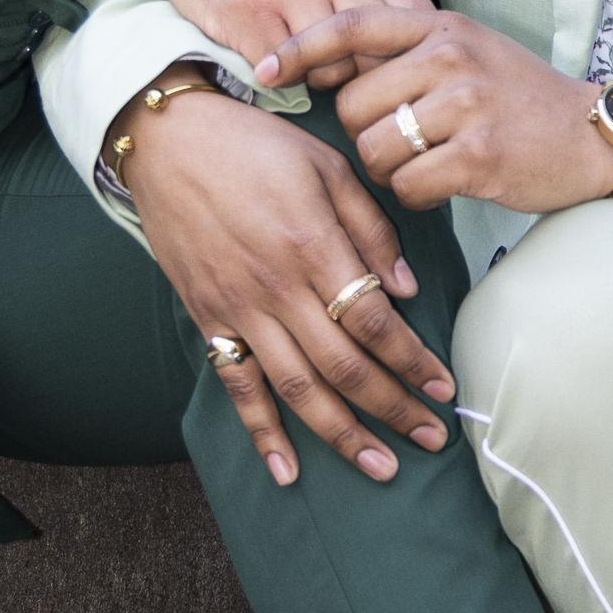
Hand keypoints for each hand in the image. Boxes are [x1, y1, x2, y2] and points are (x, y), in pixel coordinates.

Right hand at [31, 0, 428, 71]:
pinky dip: (282, 79)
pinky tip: (270, 63)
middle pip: (381, 55)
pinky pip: (287, 74)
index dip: (411, 61)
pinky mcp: (251, 15)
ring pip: (335, 70)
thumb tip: (419, 46)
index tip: (392, 76)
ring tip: (305, 65)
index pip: (419, 26)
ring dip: (322, 79)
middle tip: (346, 82)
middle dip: (368, 79)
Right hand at [119, 90, 457, 488]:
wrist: (167, 142)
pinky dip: (261, 431)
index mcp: (312, 245)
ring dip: (341, 434)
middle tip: (431, 440)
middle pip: (344, 366)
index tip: (444, 388)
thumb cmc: (255, 147)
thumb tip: (408, 289)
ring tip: (380, 467)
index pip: (375, 322)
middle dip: (393, 408)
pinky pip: (237, 386)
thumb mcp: (327, 166)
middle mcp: (276, 287)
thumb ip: (371, 228)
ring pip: (297, 388)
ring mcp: (238, 309)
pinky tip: (286, 470)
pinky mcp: (208, 319)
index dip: (413, 361)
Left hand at [287, 0, 612, 219]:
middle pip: (353, 104)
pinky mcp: (479, 155)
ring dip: (389, 171)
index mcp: (441, 26)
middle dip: (364, 134)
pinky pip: (408, 186)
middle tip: (401, 144)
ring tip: (424, 165)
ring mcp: (467, 105)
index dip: (301, 48)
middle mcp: (451, 57)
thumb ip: (408, 53)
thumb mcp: (467, 53)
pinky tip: (445, 185)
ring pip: (376, 149)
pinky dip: (417, 196)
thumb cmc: (520, 99)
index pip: (352, 27)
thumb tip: (330, 71)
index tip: (264, 70)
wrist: (594, 135)